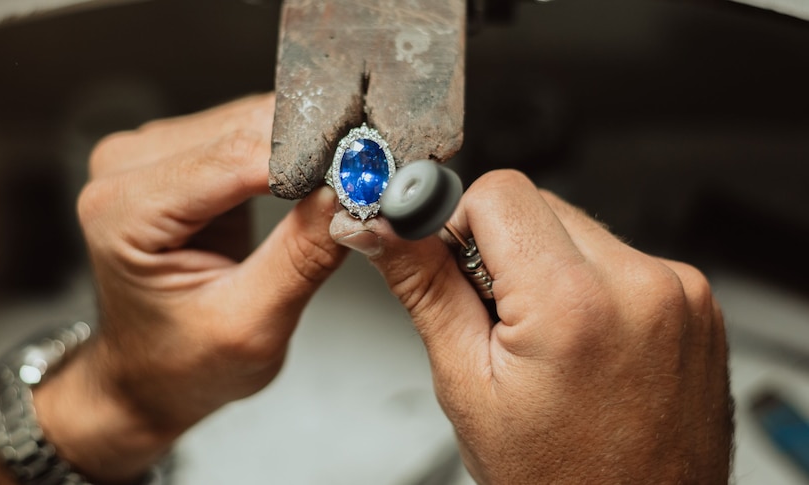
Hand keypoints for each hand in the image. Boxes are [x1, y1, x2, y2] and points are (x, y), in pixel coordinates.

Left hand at [34, 93, 347, 481]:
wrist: (151, 373)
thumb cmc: (182, 363)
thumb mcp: (251, 326)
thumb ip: (299, 258)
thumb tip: (347, 194)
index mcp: (123, 211)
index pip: (232, 158)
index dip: (305, 160)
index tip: (361, 172)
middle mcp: (127, 168)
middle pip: (241, 130)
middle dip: (310, 150)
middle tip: (367, 176)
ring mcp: (151, 156)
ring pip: (249, 122)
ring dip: (305, 147)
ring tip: (348, 180)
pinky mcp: (180, 157)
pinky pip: (247, 133)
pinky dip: (291, 152)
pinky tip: (318, 176)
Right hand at [331, 170, 732, 483]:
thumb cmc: (558, 479)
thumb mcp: (467, 386)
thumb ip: (425, 289)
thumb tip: (384, 230)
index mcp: (572, 304)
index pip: (500, 192)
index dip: (461, 222)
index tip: (452, 259)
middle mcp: (640, 286)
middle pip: (540, 205)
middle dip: (504, 250)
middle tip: (501, 319)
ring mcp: (679, 291)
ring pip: (580, 228)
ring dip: (550, 267)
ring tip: (549, 340)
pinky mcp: (697, 300)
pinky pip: (623, 257)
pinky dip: (594, 285)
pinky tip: (587, 341)